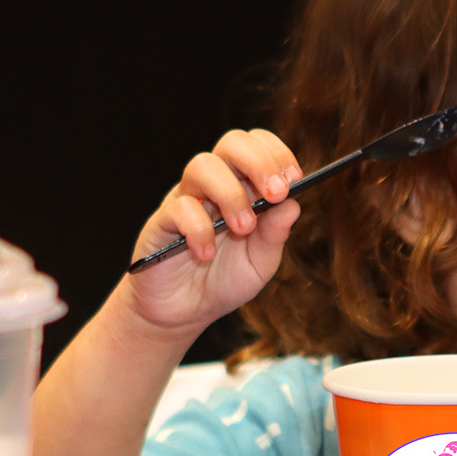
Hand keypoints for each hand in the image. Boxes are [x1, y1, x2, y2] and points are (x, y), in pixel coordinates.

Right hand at [122, 129, 303, 335]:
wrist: (184, 312)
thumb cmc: (223, 281)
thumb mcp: (260, 263)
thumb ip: (275, 236)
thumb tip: (293, 205)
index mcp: (243, 188)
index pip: (258, 147)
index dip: (277, 154)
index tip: (294, 179)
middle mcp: (215, 186)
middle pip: (232, 143)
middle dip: (258, 162)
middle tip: (275, 194)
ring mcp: (187, 199)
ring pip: (203, 166)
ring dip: (231, 194)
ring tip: (242, 229)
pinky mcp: (162, 221)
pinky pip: (179, 208)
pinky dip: (199, 229)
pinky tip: (207, 253)